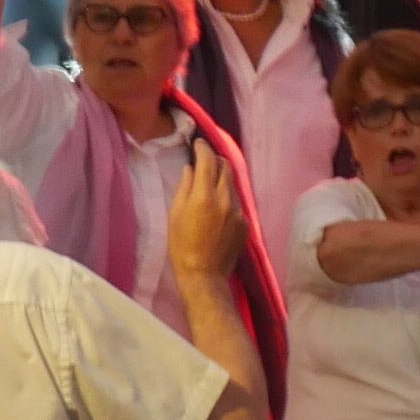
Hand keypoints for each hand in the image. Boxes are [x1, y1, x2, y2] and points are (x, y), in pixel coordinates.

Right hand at [165, 137, 243, 283]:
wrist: (204, 275)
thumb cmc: (181, 246)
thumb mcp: (174, 215)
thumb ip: (184, 188)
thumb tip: (190, 169)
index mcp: (204, 195)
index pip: (207, 160)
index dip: (202, 148)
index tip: (198, 144)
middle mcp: (225, 198)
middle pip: (225, 167)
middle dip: (215, 160)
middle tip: (204, 161)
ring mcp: (238, 211)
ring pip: (232, 184)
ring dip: (221, 179)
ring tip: (209, 185)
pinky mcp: (245, 223)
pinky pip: (236, 202)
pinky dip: (227, 198)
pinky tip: (217, 210)